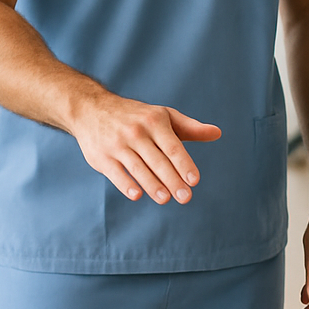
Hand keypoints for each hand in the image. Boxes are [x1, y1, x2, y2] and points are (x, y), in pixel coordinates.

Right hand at [70, 91, 219, 203]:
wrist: (91, 109)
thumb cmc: (136, 116)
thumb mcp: (163, 116)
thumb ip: (190, 128)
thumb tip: (217, 133)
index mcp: (154, 121)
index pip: (173, 146)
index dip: (184, 164)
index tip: (194, 180)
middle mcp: (136, 132)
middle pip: (158, 160)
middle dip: (172, 180)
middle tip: (185, 197)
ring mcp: (117, 144)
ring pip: (138, 168)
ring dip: (152, 185)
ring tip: (165, 199)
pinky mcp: (102, 157)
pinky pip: (116, 173)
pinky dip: (126, 184)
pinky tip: (137, 195)